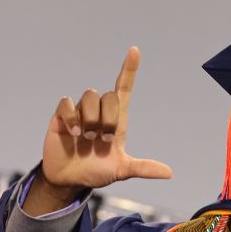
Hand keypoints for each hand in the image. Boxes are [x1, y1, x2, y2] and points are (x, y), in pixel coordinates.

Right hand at [33, 47, 171, 212]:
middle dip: (108, 119)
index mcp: (116, 121)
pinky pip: (67, 103)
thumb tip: (169, 173)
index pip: (123, 89)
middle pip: (109, 95)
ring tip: (86, 138)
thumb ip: (143, 168)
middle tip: (104, 140)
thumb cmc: (96, 171)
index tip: (134, 51)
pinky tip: (72, 133)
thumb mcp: (122, 170)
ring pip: (89, 96)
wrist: (69, 180)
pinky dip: (72, 117)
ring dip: (90, 119)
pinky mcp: (61, 116)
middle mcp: (99, 112)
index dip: (128, 70)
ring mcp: (80, 112)